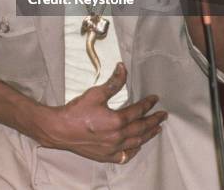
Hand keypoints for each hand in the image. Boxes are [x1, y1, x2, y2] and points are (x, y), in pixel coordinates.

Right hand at [39, 62, 166, 163]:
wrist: (61, 130)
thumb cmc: (77, 111)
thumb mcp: (96, 93)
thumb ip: (113, 82)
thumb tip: (123, 68)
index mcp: (116, 121)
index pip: (137, 111)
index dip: (148, 104)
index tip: (155, 99)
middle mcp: (118, 137)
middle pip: (141, 128)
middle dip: (153, 121)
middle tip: (163, 115)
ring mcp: (113, 149)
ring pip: (136, 142)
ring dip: (148, 135)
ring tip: (157, 129)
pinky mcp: (106, 156)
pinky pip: (125, 155)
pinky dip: (134, 150)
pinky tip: (137, 146)